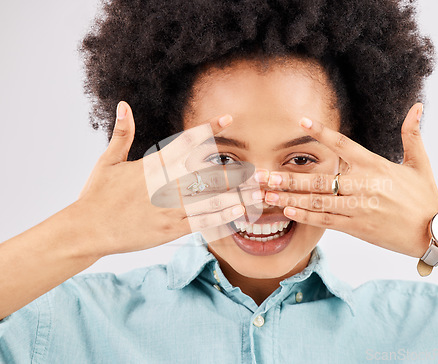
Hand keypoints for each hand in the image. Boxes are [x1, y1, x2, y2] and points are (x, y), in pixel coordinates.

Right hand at [75, 101, 254, 257]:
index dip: (209, 128)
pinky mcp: (170, 228)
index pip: (186, 141)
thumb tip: (123, 105)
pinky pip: (202, 221)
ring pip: (210, 198)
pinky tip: (238, 212)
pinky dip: (222, 216)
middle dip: (234, 170)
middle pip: (208, 172)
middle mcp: (165, 184)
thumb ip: (121, 134)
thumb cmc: (97, 194)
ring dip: (236, 194)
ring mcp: (169, 208)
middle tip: (255, 168)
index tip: (228, 119)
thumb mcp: (108, 161)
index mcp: (152, 164)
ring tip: (256, 191)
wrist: (87, 229)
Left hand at [261, 103, 437, 257]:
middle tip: (261, 174)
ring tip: (266, 193)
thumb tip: (417, 106)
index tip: (300, 121)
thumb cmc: (425, 196)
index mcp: (374, 165)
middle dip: (287, 177)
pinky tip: (287, 211)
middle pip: (319, 179)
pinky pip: (326, 221)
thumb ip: (412, 134)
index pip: (342, 144)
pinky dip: (306, 216)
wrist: (433, 232)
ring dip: (289, 197)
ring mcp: (358, 208)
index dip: (320, 132)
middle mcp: (363, 185)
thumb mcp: (420, 162)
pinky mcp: (357, 227)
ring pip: (317, 201)